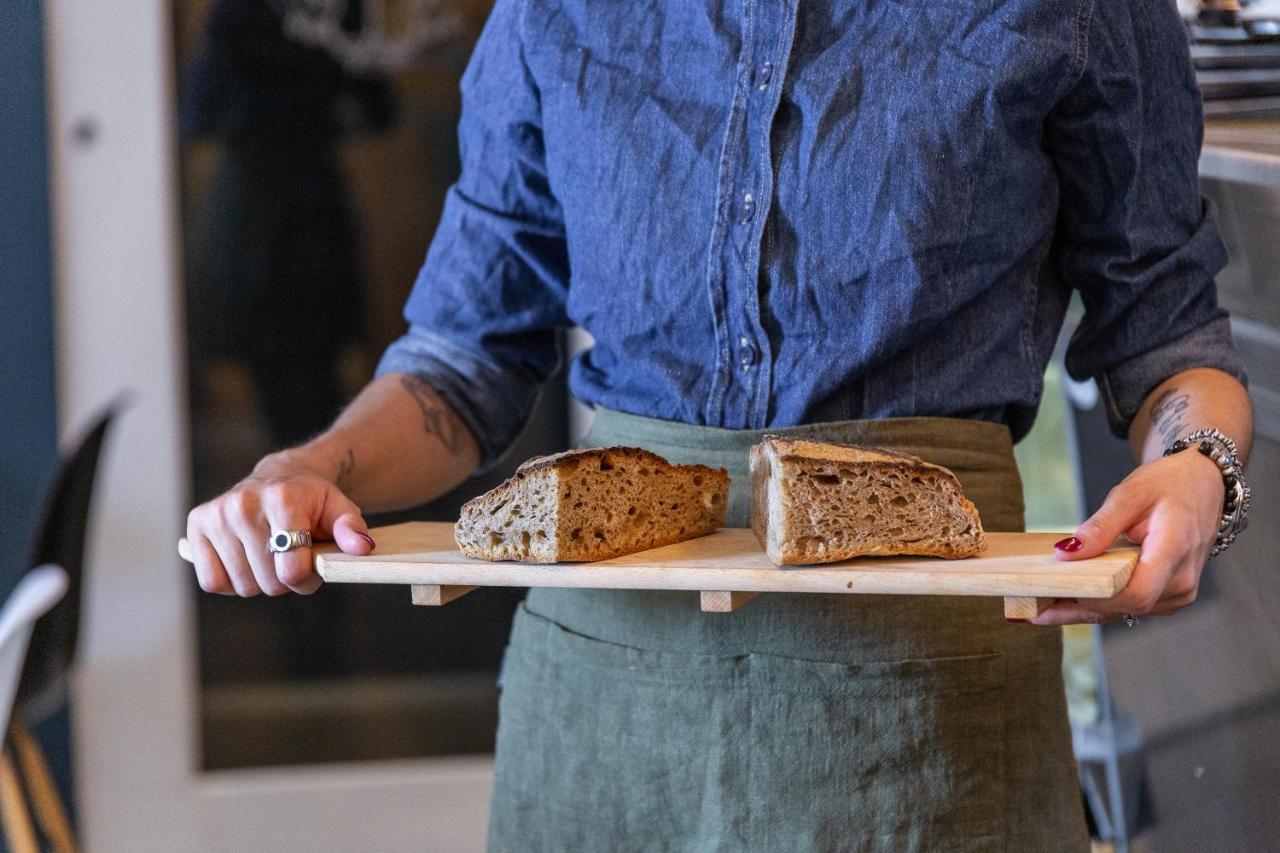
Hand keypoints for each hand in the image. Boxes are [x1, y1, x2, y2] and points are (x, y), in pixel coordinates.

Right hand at [185, 454, 374, 596]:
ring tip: (269, 554)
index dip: (306, 579)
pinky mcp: (197, 525)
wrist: (280, 476)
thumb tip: (362, 548)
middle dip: (285, 579)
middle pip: (268, 582)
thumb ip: (352, 529)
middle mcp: (244, 504)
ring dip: (259, 580)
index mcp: (283, 499)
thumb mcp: (340, 509)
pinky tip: (245, 559)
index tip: (311, 566)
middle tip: (291, 558)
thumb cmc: (313, 500)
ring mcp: (217, 514)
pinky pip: (212, 582)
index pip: (291, 569)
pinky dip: (230, 580)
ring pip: (242, 586)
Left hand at [1031, 448, 1223, 624]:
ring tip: (1040, 603)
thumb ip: (1099, 527)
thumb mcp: (1130, 494)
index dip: (1094, 599)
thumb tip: (1066, 552)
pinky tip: (1069, 597)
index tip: (1054, 597)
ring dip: (1084, 609)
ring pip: (1125, 611)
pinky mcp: (1170, 595)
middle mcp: (1182, 581)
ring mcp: (1179, 592)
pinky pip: (1130, 605)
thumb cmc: (1169, 485)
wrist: (1202, 485)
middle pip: (1125, 607)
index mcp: (1175, 552)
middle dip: (1077, 609)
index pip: (1135, 593)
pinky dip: (1099, 603)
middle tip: (1030, 608)